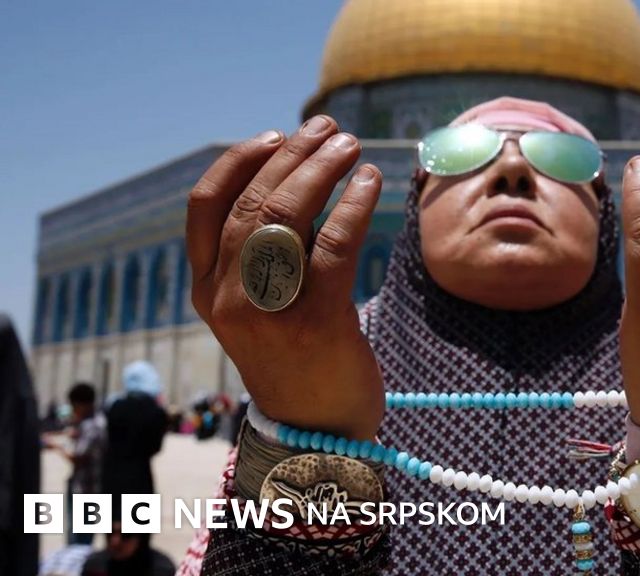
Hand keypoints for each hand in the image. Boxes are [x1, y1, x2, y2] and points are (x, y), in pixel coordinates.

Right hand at [187, 115, 384, 439]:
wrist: (316, 433)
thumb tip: (299, 180)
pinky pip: (335, 244)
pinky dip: (355, 204)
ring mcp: (267, 310)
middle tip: (332, 130)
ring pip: (286, 216)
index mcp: (205, 289)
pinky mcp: (316, 320)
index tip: (276, 135)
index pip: (205, 207)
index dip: (239, 161)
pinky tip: (371, 182)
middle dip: (295, 155)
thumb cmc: (295, 358)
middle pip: (253, 203)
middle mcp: (226, 296)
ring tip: (352, 146)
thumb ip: (266, 253)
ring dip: (323, 169)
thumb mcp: (260, 307)